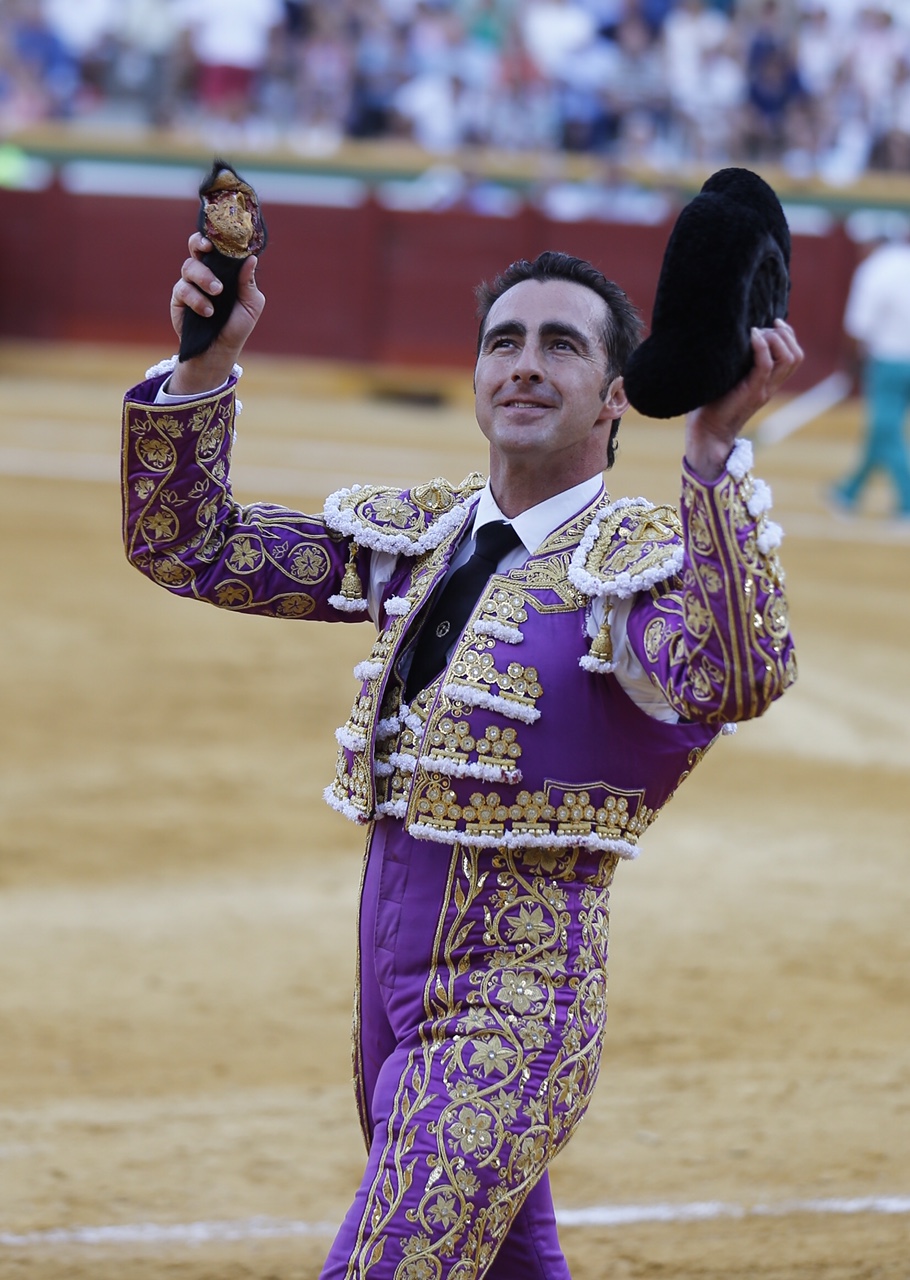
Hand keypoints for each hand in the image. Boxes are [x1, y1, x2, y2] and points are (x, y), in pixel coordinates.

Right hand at [168, 232, 265, 394]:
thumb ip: (249, 282)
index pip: (218, 246)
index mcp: (224, 270)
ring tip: (217, 292)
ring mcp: (191, 284)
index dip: (217, 236)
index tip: (221, 234)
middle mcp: (206, 272)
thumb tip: (250, 258)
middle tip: (207, 248)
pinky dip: (196, 299)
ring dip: (204, 277)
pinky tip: (208, 311)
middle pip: (196, 246)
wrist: (219, 351)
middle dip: (199, 242)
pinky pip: (183, 289)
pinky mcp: (179, 298)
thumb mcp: (251, 305)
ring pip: (189, 266)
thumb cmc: (237, 326)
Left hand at [684, 320, 803, 479]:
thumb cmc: (710, 406)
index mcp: (767, 383)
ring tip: (758, 331)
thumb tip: (726, 338)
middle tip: (767, 326)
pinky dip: (761, 346)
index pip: (793, 357)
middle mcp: (770, 386)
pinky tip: (751, 335)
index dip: (789, 336)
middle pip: (796, 356)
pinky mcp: (752, 392)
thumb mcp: (726, 379)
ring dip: (777, 339)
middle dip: (786, 335)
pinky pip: (766, 365)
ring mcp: (763, 389)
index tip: (775, 322)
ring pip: (788, 359)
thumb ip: (734, 363)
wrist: (706, 434)